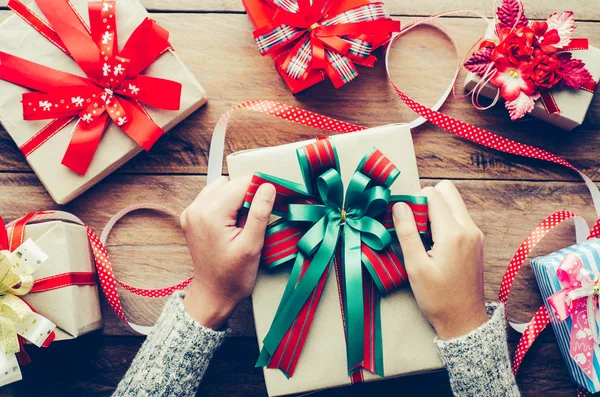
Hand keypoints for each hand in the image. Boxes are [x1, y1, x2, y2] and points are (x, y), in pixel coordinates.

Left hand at [180, 176, 275, 328]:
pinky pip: (212, 197)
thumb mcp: (252, 245)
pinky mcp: (191, 217)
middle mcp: (196, 208)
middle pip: (230, 184)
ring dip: (237, 197)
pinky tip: (233, 221)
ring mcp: (191, 212)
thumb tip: (268, 186)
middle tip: (259, 217)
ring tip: (245, 221)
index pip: (241, 184)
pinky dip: (225, 203)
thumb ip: (259, 213)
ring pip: (221, 187)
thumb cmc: (233, 276)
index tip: (275, 197)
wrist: (213, 295)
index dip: (261, 188)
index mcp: (210, 214)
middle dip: (248, 194)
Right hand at [392, 180, 487, 339]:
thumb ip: (407, 232)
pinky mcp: (475, 241)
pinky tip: (432, 243)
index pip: (433, 195)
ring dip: (435, 210)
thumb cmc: (438, 298)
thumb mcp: (416, 267)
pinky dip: (443, 221)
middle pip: (447, 191)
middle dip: (426, 200)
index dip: (413, 201)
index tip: (403, 219)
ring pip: (453, 203)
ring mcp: (475, 234)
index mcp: (454, 233)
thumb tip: (399, 205)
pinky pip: (458, 217)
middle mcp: (469, 228)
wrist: (463, 321)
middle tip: (414, 223)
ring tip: (422, 236)